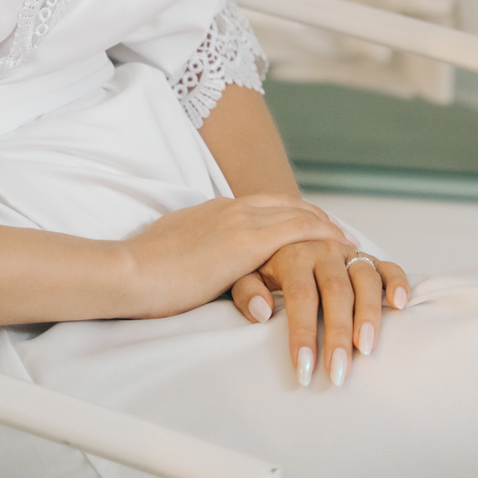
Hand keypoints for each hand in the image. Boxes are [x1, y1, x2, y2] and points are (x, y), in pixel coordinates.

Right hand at [117, 194, 347, 321]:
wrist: (130, 271)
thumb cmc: (143, 272)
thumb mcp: (173, 252)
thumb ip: (192, 251)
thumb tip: (195, 262)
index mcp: (212, 210)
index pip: (261, 204)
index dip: (288, 212)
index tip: (308, 221)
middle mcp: (230, 209)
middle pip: (284, 205)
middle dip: (313, 217)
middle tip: (338, 231)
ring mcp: (238, 222)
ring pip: (295, 215)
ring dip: (324, 226)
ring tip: (347, 240)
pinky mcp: (245, 243)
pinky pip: (296, 232)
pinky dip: (322, 235)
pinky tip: (340, 246)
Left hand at [230, 239, 409, 385]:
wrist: (280, 230)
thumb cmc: (261, 264)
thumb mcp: (243, 273)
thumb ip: (247, 291)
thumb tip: (262, 311)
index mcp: (291, 252)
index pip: (300, 294)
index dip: (303, 332)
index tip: (304, 369)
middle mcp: (322, 249)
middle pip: (335, 291)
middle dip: (338, 334)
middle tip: (339, 373)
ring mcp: (347, 252)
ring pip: (364, 279)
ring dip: (369, 314)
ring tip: (367, 348)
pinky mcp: (367, 257)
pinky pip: (387, 266)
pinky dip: (397, 282)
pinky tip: (400, 304)